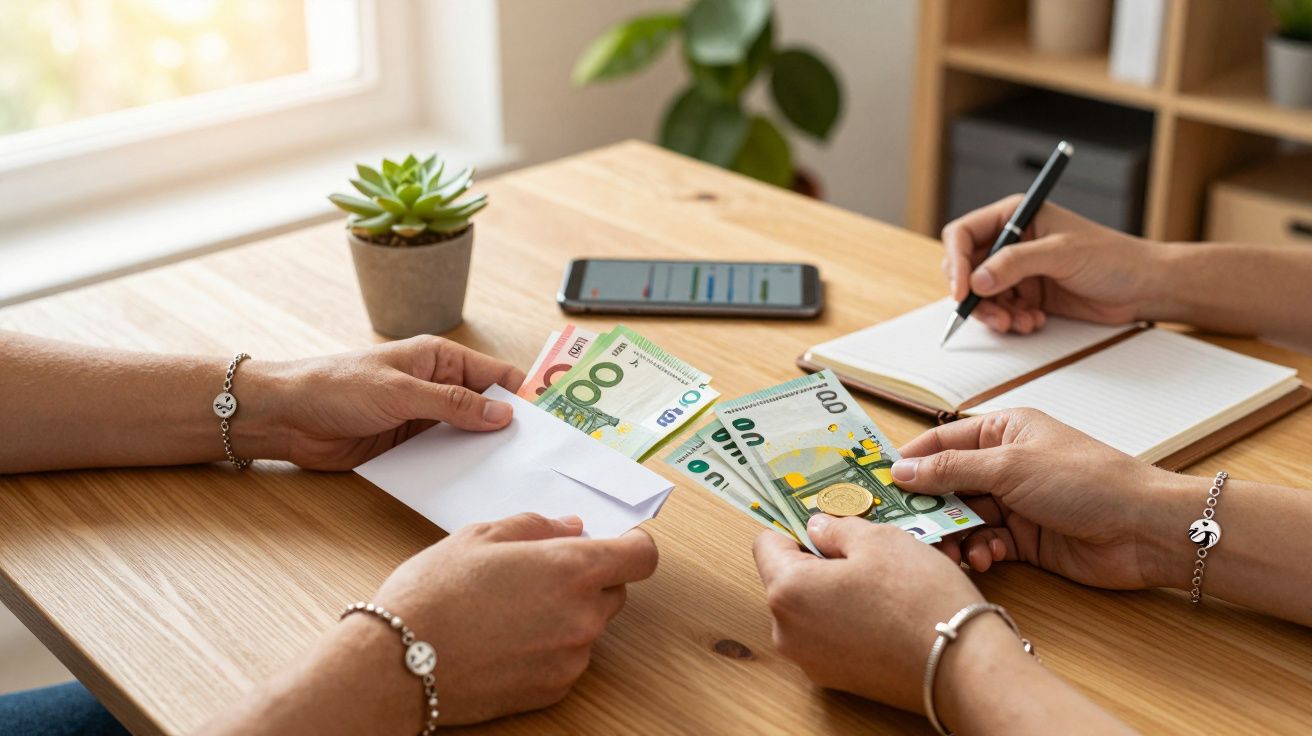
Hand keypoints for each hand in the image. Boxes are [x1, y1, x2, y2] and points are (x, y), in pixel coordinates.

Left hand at [245, 336, 525, 469]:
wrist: (284, 417)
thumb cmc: (336, 386)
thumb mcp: (400, 392)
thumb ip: (453, 404)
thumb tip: (503, 414)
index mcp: (440, 359)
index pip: (497, 375)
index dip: (524, 396)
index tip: (550, 424)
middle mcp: (437, 387)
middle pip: (487, 409)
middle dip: (509, 431)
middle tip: (538, 458)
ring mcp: (423, 418)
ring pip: (467, 437)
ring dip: (482, 454)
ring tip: (512, 477)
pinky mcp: (408, 446)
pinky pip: (442, 458)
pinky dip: (456, 469)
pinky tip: (473, 486)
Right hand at [373, 513, 658, 724]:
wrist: (396, 664)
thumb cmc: (433, 594)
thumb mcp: (480, 535)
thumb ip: (536, 526)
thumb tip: (572, 528)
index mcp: (572, 568)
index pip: (642, 556)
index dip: (632, 545)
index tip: (619, 542)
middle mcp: (583, 616)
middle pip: (615, 590)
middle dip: (589, 578)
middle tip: (539, 573)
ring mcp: (572, 658)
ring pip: (589, 626)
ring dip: (567, 613)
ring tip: (511, 609)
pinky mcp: (554, 690)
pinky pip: (568, 659)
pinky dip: (550, 647)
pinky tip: (506, 639)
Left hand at [753, 515, 983, 712]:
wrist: (961, 665)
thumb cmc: (917, 596)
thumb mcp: (878, 539)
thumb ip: (836, 527)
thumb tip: (817, 527)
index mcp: (787, 592)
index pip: (767, 544)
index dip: (795, 526)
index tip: (822, 520)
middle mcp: (787, 632)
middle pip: (788, 578)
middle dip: (818, 559)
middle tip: (861, 548)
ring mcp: (810, 660)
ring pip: (811, 608)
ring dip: (835, 589)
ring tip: (879, 580)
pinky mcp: (836, 679)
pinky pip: (829, 635)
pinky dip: (848, 618)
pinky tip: (884, 610)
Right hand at [892, 408, 1182, 589]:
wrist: (1143, 529)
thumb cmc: (1088, 481)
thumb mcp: (1010, 466)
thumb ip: (951, 470)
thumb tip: (901, 470)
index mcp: (1003, 431)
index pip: (941, 441)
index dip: (911, 462)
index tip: (881, 484)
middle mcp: (1005, 464)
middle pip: (947, 484)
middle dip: (930, 507)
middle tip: (908, 528)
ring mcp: (1015, 502)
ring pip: (963, 518)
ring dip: (955, 535)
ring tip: (956, 550)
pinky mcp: (1025, 538)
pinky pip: (985, 542)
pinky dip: (980, 552)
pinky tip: (987, 558)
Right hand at [941, 197, 1163, 333]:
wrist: (1144, 287)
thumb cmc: (1113, 257)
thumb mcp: (1062, 254)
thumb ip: (1015, 264)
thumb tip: (977, 280)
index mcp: (1016, 216)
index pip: (964, 234)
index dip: (956, 262)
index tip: (962, 291)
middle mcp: (1012, 242)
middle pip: (966, 268)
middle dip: (974, 296)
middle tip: (993, 315)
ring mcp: (1018, 270)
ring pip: (981, 295)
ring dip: (995, 314)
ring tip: (1019, 323)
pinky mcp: (1027, 294)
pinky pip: (1001, 311)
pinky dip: (1011, 321)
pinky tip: (1034, 322)